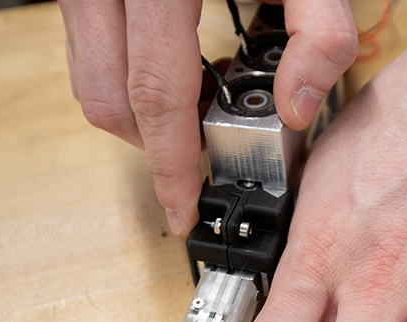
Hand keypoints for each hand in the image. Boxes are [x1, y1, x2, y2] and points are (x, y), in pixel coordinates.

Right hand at [57, 0, 358, 234]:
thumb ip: (317, 30)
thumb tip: (301, 106)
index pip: (156, 93)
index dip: (170, 163)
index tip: (184, 207)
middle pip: (108, 99)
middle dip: (153, 145)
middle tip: (204, 155)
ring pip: (88, 79)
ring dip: (138, 113)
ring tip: (198, 105)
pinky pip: (89, 49)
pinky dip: (129, 76)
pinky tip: (179, 66)